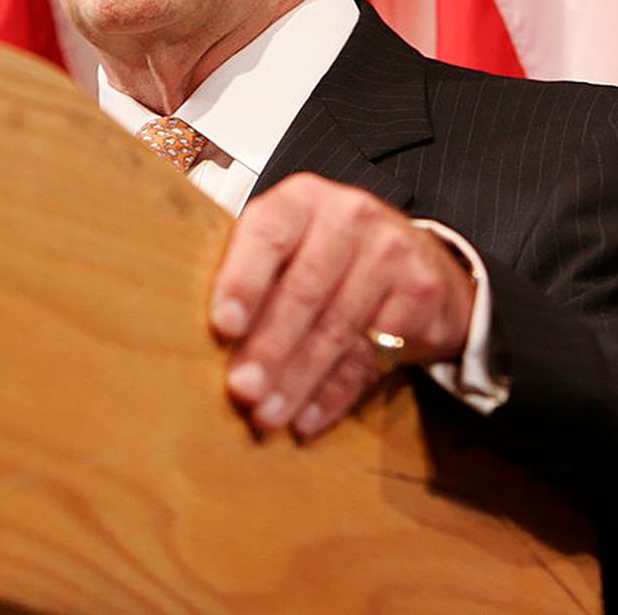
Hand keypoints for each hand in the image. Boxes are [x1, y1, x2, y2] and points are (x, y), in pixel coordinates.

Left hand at [209, 173, 474, 440]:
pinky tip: (306, 418)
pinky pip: (371, 357)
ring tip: (267, 415)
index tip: (222, 327)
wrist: (418, 258)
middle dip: (268, 349)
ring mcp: (390, 252)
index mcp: (300, 199)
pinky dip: (334, 394)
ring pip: (336, 330)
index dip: (242, 283)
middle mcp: (348, 216)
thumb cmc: (327, 254)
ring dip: (297, 381)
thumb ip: (249, 272)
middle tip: (242, 391)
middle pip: (303, 292)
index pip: (266, 236)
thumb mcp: (288, 244)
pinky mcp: (420, 293)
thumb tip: (197, 334)